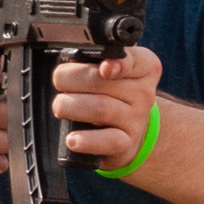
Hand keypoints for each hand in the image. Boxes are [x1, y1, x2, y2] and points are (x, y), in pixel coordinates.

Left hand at [51, 45, 163, 169]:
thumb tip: (67, 68)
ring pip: (99, 108)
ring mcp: (135, 119)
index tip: (104, 68)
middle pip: (100, 80)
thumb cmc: (112, 92)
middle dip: (69, 80)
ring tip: (60, 107)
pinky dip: (86, 141)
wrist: (130, 128)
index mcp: (143, 67)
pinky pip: (108, 141)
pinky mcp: (126, 143)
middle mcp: (143, 92)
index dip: (119, 63)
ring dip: (70, 106)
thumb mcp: (110, 69)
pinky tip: (73, 140)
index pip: (134, 60)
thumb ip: (93, 60)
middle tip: (60, 83)